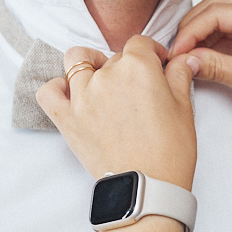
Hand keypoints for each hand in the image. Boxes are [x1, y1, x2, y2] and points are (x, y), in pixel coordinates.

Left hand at [36, 36, 197, 189]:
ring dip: (88, 65)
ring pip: (76, 61)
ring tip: (101, 81)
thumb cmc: (170, 151)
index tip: (158, 64)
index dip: (152, 52)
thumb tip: (183, 60)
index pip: (140, 43)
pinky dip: (56, 88)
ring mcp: (82, 95)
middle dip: (127, 68)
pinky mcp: (66, 118)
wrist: (147, 187)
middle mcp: (106, 75)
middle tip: (139, 91)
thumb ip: (179, 75)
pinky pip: (48, 92)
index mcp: (138, 67)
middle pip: (114, 57)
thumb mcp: (184, 108)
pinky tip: (70, 95)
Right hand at [169, 0, 231, 159]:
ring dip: (202, 36)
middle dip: (193, 26)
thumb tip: (186, 59)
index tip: (176, 52)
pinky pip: (231, 38)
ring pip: (223, 21)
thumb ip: (218, 67)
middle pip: (219, 6)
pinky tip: (201, 62)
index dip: (192, 30)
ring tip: (185, 58)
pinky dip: (213, 47)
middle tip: (176, 52)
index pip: (219, 11)